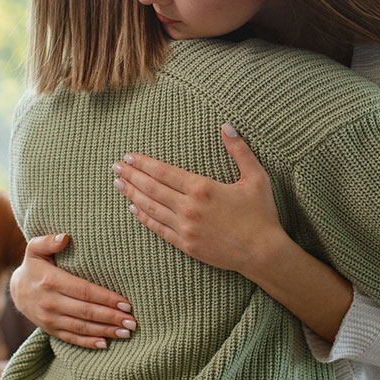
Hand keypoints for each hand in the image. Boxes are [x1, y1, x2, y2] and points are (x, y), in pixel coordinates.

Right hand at [9, 234, 137, 349]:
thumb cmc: (34, 266)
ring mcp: (50, 319)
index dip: (106, 298)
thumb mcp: (35, 249)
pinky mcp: (50, 330)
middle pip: (87, 312)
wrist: (16, 290)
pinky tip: (106, 343)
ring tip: (126, 333)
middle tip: (133, 321)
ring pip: (82, 327)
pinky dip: (89, 343)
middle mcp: (51, 303)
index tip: (126, 303)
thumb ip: (48, 241)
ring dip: (105, 331)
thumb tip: (65, 237)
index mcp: (51, 281)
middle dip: (111, 317)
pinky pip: (72, 339)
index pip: (84, 291)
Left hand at [114, 123, 287, 275]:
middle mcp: (189, 207)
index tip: (129, 156)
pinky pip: (158, 228)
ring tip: (118, 184)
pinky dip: (143, 217)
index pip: (164, 172)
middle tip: (115, 167)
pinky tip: (133, 209)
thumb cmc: (261, 214)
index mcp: (203, 188)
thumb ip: (240, 150)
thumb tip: (226, 126)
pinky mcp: (186, 245)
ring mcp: (185, 228)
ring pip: (151, 207)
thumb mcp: (255, 177)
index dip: (144, 163)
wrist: (263, 253)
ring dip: (132, 194)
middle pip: (152, 188)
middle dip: (131, 176)